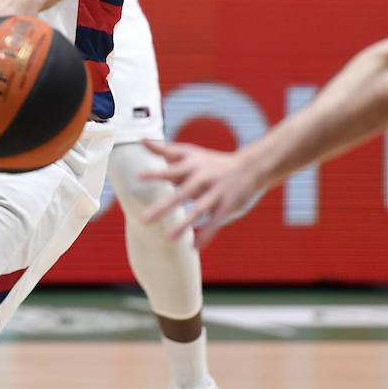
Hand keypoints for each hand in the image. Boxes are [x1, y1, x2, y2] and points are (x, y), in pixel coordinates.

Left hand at [138, 140, 261, 247]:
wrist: (250, 167)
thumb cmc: (212, 161)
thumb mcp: (191, 152)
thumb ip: (165, 150)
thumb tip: (141, 140)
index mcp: (192, 166)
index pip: (171, 169)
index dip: (156, 173)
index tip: (138, 176)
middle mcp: (203, 179)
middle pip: (181, 194)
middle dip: (163, 206)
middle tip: (144, 219)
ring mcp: (216, 193)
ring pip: (198, 210)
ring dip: (183, 225)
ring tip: (168, 238)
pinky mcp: (227, 206)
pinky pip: (215, 223)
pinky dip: (206, 236)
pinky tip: (194, 247)